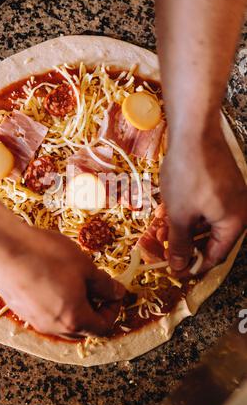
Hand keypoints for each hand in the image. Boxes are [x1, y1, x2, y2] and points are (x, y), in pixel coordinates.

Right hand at [0, 225, 124, 337]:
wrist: (5, 247)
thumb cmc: (47, 256)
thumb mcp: (85, 266)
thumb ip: (104, 284)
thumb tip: (117, 293)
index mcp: (74, 320)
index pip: (103, 327)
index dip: (113, 309)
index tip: (112, 291)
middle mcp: (53, 327)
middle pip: (83, 329)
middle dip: (94, 310)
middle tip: (96, 286)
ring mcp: (34, 320)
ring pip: (62, 322)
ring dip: (74, 307)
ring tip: (74, 280)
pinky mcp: (20, 309)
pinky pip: (44, 313)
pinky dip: (55, 303)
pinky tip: (52, 279)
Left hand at [160, 115, 246, 273]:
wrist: (194, 132)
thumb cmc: (187, 175)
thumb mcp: (179, 215)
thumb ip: (179, 243)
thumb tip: (179, 267)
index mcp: (234, 223)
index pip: (215, 255)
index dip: (194, 266)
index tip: (175, 273)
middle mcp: (240, 210)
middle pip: (213, 239)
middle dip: (188, 246)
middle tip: (167, 251)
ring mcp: (234, 194)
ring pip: (209, 221)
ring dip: (188, 229)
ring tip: (165, 231)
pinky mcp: (225, 182)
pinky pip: (209, 206)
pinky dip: (192, 212)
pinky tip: (174, 211)